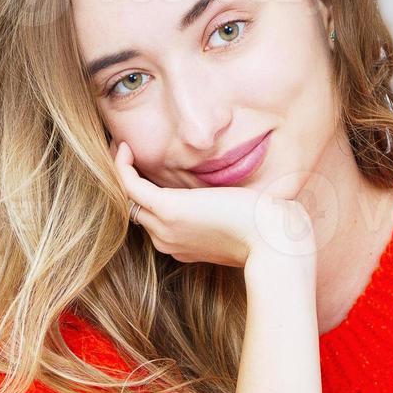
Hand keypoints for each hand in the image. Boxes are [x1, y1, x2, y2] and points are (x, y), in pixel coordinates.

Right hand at [111, 139, 314, 267]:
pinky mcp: (168, 209)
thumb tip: (237, 200)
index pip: (153, 219)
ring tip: (118, 146)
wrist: (274, 243)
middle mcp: (168, 240)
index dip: (146, 193)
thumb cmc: (268, 232)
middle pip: (135, 209)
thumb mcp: (243, 223)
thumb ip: (230, 214)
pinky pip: (130, 186)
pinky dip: (122, 167)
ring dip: (119, 171)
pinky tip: (124, 147)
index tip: (145, 168)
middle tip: (123, 152)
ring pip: (126, 198)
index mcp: (183, 246)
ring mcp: (165, 228)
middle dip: (126, 181)